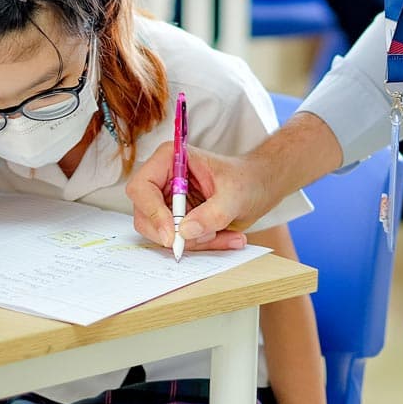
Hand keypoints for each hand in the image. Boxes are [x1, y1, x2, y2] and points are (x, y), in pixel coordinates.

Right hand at [126, 141, 278, 251]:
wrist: (260, 186)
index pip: (142, 187)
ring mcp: (168, 200)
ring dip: (193, 242)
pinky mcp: (176, 219)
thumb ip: (212, 213)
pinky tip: (226, 237)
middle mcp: (163, 179)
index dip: (152, 212)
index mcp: (170, 159)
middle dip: (174, 233)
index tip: (172, 235)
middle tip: (205, 238)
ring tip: (224, 234)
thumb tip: (185, 231)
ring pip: (161, 233)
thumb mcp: (235, 195)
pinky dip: (200, 245)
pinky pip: (178, 240)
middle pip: (145, 215)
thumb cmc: (248, 179)